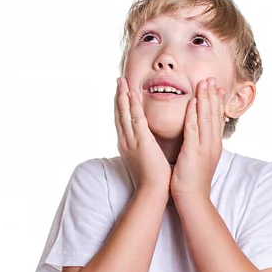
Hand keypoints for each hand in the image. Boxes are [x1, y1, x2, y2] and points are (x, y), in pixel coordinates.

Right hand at [114, 77, 170, 194]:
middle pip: (119, 114)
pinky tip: (131, 94)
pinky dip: (132, 106)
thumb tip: (147, 142)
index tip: (121, 92)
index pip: (122, 121)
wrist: (152, 191)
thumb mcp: (145, 159)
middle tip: (119, 80)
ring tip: (122, 81)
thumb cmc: (152, 178)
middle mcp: (125, 141)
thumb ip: (144, 148)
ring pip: (124, 113)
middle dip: (118, 96)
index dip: (121, 106)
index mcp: (127, 145)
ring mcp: (131, 140)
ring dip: (123, 96)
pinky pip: (136, 119)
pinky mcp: (141, 141)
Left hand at [170, 77, 225, 201]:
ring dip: (205, 99)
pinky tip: (193, 102)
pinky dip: (194, 114)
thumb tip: (199, 133)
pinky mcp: (194, 151)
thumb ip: (200, 144)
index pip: (217, 118)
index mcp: (214, 145)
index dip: (217, 101)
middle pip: (214, 114)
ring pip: (206, 118)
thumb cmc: (192, 179)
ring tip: (204, 83)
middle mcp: (212, 143)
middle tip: (211, 78)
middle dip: (212, 95)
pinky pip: (194, 129)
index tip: (216, 86)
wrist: (192, 198)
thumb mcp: (200, 158)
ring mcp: (205, 147)